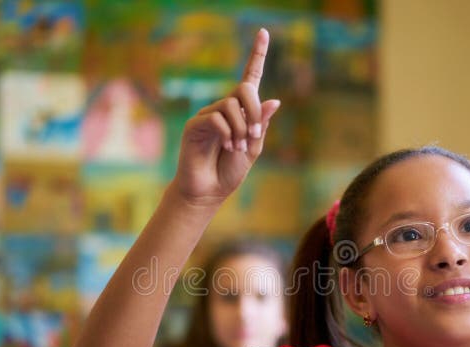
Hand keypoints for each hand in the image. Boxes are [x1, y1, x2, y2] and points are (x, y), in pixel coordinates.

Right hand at [173, 28, 280, 206]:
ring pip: (231, 104)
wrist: (209, 191)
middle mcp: (224, 108)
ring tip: (238, 148)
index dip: (257, 55)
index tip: (264, 32)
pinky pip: (216, 118)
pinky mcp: (195, 125)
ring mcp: (208, 114)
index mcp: (242, 112)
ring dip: (241, 129)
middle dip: (255, 111)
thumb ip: (261, 126)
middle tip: (254, 135)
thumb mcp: (254, 148)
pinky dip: (227, 134)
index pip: (250, 78)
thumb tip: (274, 101)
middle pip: (244, 89)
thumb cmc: (230, 170)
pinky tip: (227, 147)